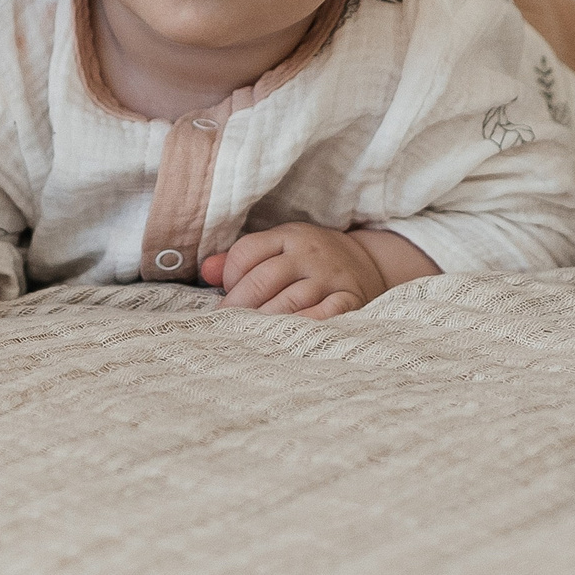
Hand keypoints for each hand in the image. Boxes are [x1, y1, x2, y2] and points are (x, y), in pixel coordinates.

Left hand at [200, 223, 428, 317]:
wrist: (368, 263)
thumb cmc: (310, 260)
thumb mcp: (279, 248)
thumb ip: (240, 259)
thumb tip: (206, 272)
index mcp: (287, 236)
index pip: (247, 252)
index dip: (230, 276)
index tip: (227, 295)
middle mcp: (309, 254)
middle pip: (264, 278)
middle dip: (239, 304)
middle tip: (226, 325)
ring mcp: (330, 277)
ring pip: (291, 300)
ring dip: (266, 319)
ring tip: (249, 335)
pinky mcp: (351, 299)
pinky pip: (326, 315)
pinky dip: (304, 326)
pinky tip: (286, 337)